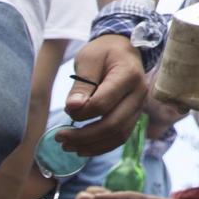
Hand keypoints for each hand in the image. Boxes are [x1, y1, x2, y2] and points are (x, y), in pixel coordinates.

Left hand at [60, 34, 148, 153]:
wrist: (124, 50)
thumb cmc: (104, 52)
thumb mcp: (89, 59)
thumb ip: (81, 84)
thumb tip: (73, 109)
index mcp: (128, 76)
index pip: (103, 103)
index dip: (82, 112)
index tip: (66, 109)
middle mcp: (139, 94)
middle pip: (113, 125)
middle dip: (84, 136)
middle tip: (60, 137)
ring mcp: (139, 107)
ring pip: (118, 136)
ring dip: (91, 145)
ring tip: (67, 146)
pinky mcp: (134, 116)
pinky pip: (120, 138)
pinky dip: (101, 147)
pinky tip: (82, 148)